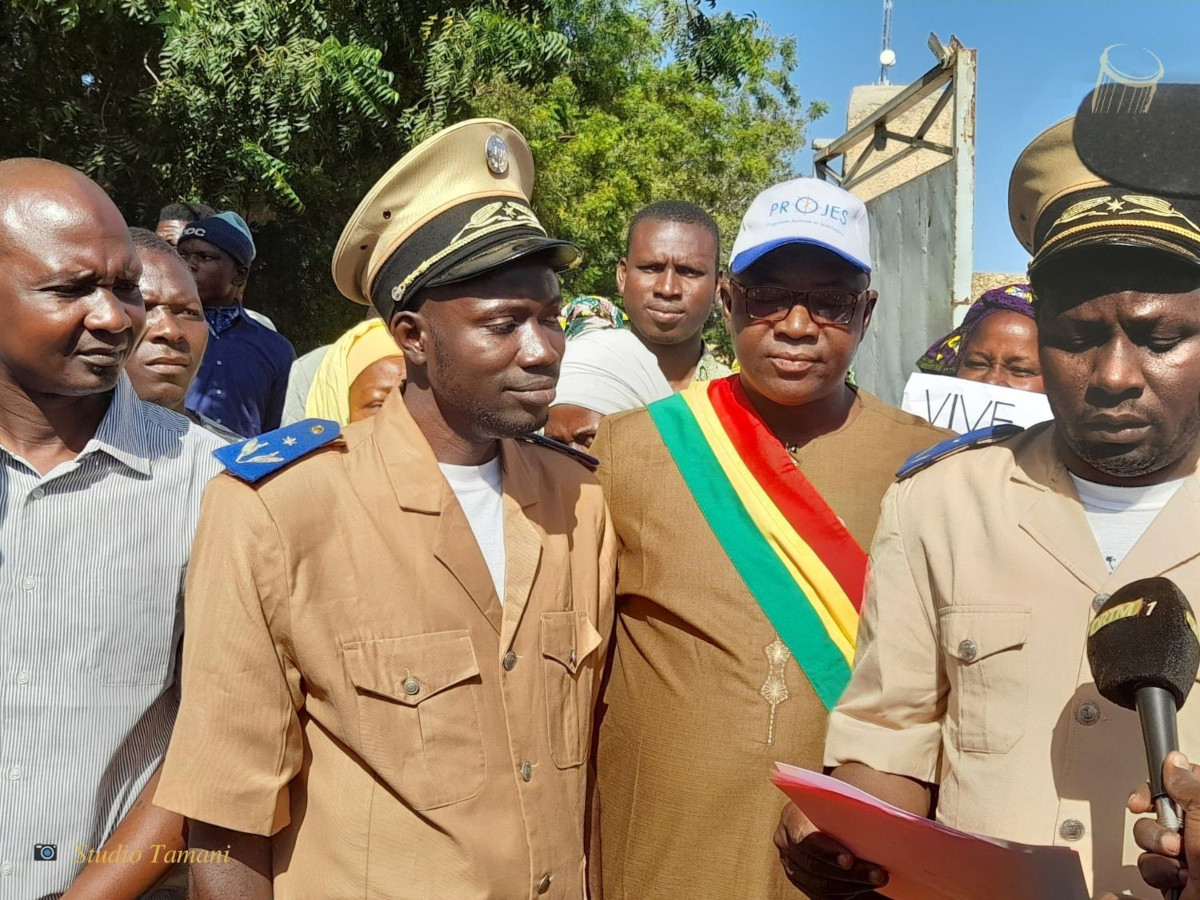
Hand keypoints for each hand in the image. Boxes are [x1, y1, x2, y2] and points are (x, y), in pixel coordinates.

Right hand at [774, 802, 887, 897]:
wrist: (830, 815)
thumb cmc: (838, 803)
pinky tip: (865, 887)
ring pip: (819, 885)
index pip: (803, 837)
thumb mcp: (838, 800)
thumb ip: (846, 809)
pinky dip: (846, 893)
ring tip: (878, 880)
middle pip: (814, 865)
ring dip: (853, 885)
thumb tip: (874, 817)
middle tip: (879, 874)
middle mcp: (785, 842)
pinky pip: (821, 896)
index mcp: (792, 817)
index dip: (826, 851)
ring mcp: (791, 865)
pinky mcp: (802, 882)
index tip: (850, 860)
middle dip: (850, 873)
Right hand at [1130, 751, 1199, 897]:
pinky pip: (1147, 863)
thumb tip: (1174, 761)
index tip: (1150, 796)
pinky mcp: (1173, 874)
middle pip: (1156, 809)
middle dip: (1157, 826)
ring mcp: (1185, 853)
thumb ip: (1189, 786)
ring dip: (1157, 852)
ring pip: (1147, 836)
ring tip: (1179, 865)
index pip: (1180, 780)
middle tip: (1175, 839)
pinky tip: (1175, 878)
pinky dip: (1157, 872)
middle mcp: (1198, 830)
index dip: (1161, 785)